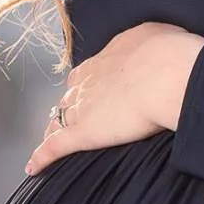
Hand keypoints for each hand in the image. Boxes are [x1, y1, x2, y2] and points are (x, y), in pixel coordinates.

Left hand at [25, 22, 203, 175]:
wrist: (167, 74)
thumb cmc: (169, 54)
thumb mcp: (157, 36)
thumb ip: (148, 43)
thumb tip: (153, 47)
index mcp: (105, 59)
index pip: (86, 75)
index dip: (86, 86)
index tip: (91, 92)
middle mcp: (87, 81)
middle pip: (69, 97)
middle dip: (69, 106)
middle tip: (72, 117)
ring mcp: (81, 107)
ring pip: (59, 120)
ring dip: (55, 129)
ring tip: (51, 140)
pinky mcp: (82, 133)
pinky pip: (55, 147)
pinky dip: (42, 157)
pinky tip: (34, 167)